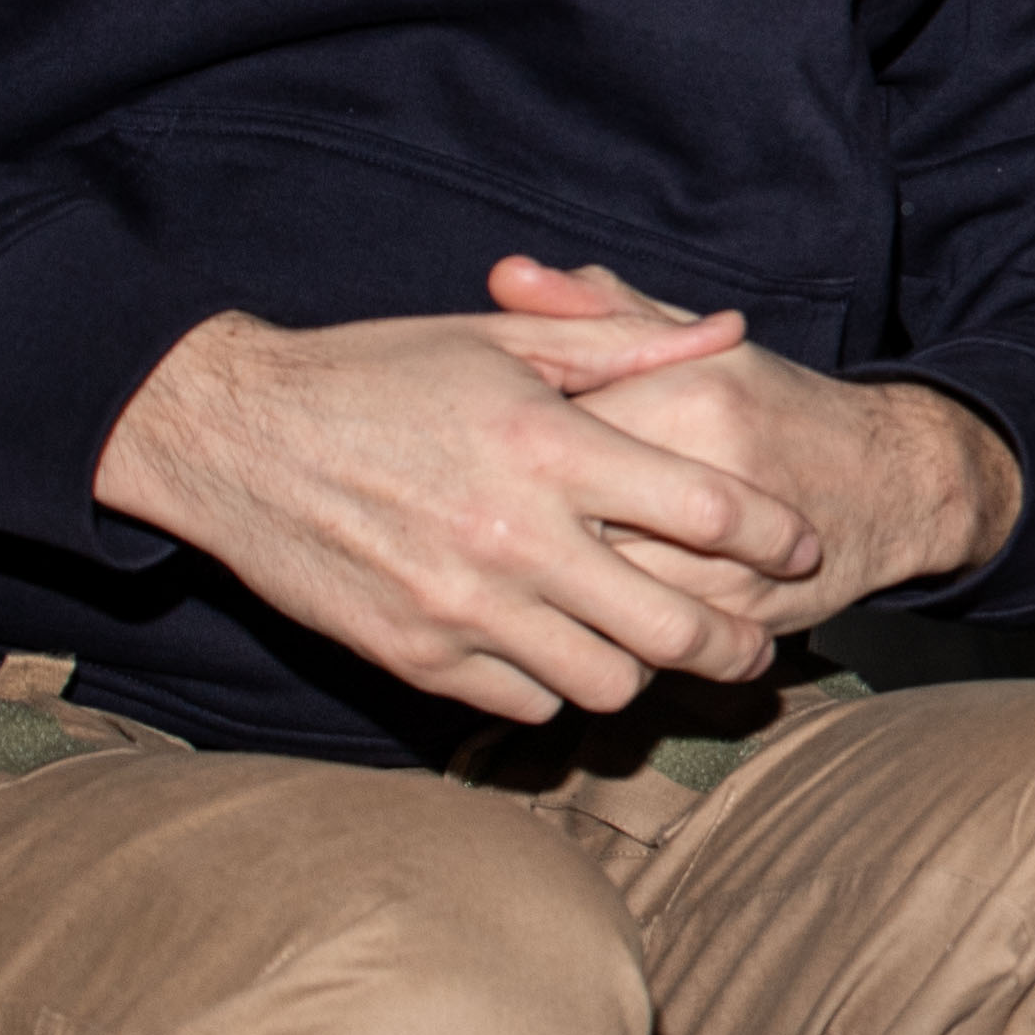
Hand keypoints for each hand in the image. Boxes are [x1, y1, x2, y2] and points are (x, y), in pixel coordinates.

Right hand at [89, 300, 816, 726]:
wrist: (233, 435)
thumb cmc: (378, 373)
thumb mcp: (503, 339)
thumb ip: (626, 341)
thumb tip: (731, 333)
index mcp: (548, 448)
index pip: (708, 510)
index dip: (774, 536)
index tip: (801, 546)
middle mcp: (515, 539)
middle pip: (675, 627)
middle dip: (737, 644)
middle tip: (759, 647)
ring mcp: (462, 609)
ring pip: (607, 684)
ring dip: (643, 669)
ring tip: (653, 647)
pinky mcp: (414, 658)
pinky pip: (527, 701)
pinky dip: (558, 683)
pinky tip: (563, 650)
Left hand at [486, 259, 1018, 619]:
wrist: (894, 480)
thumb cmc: (775, 407)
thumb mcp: (696, 344)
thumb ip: (598, 312)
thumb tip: (504, 276)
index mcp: (690, 396)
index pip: (554, 426)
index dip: (504, 444)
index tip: (485, 449)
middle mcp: (711, 476)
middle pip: (566, 516)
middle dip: (520, 523)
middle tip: (490, 518)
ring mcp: (730, 552)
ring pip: (598, 588)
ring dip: (553, 587)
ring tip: (525, 569)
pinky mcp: (742, 614)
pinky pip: (641, 637)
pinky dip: (600, 628)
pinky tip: (581, 611)